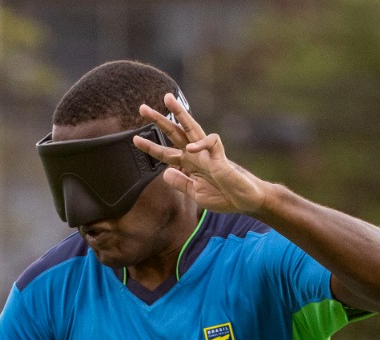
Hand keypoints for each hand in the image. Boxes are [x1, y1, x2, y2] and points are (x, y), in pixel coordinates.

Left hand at [134, 93, 269, 216]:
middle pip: (174, 134)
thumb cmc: (223, 196)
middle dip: (159, 120)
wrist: (245, 201)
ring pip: (192, 128)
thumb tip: (164, 173)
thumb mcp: (195, 193)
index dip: (150, 146)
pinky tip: (191, 149)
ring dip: (179, 114)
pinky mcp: (221, 156)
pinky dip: (200, 144)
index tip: (134, 139)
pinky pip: (210, 142)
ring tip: (167, 100)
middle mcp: (196, 155)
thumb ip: (180, 183)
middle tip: (142, 108)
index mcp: (188, 165)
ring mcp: (208, 154)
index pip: (165, 153)